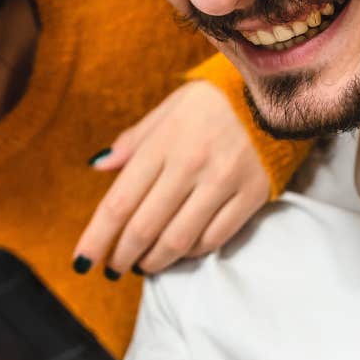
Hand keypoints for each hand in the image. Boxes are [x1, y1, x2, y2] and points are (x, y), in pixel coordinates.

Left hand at [77, 81, 268, 276]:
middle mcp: (191, 164)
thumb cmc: (214, 100)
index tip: (82, 261)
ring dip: (155, 261)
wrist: (276, 91)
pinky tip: (181, 252)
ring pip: (179, 240)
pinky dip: (192, 253)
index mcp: (164, 143)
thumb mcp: (168, 109)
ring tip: (144, 265)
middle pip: (145, 227)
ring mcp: (224, 182)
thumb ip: (133, 141)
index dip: (97, 237)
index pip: (120, 202)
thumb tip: (98, 166)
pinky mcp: (252, 195)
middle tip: (114, 268)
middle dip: (122, 256)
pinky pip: (215, 238)